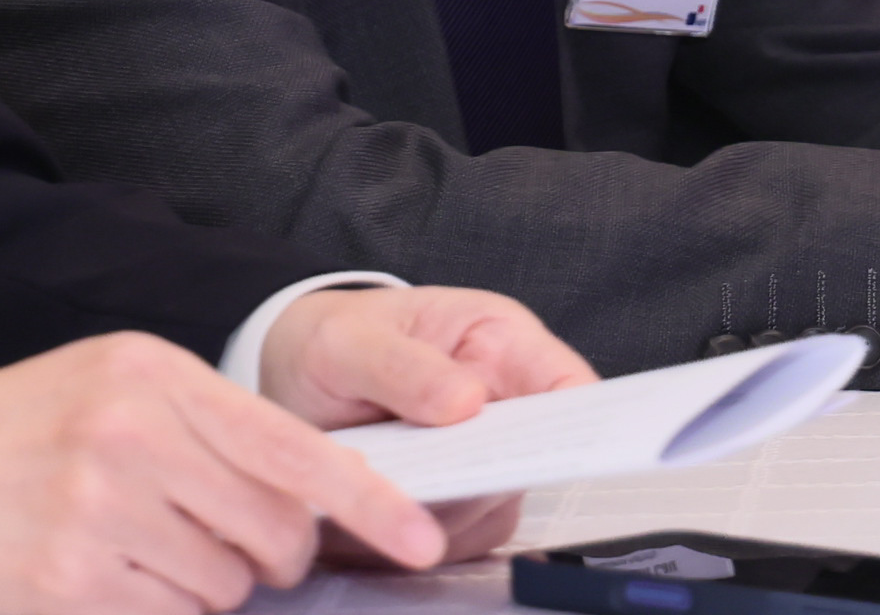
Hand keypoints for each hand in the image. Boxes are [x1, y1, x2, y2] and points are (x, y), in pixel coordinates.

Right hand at [0, 334, 445, 614]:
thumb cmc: (35, 432)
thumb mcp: (122, 388)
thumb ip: (214, 430)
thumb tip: (315, 503)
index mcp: (154, 376)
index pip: (291, 448)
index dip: (368, 501)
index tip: (419, 538)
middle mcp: (130, 436)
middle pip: (274, 531)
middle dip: (270, 553)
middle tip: (222, 540)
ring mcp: (97, 511)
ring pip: (228, 588)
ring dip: (207, 586)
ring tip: (142, 549)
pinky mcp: (71, 581)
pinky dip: (162, 611)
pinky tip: (114, 578)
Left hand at [259, 285, 592, 570]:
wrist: (297, 381)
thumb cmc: (336, 341)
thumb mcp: (349, 340)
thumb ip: (400, 365)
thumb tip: (466, 401)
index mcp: (498, 341)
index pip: (567, 383)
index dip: (582, 421)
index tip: (560, 448)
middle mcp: (505, 403)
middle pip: (535, 457)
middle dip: (488, 476)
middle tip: (437, 482)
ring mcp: (485, 458)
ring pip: (495, 506)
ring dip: (442, 514)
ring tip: (382, 496)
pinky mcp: (460, 505)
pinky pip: (459, 539)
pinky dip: (417, 537)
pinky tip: (376, 520)